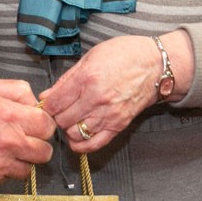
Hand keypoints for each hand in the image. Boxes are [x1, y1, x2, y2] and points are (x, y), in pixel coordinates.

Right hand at [0, 77, 55, 186]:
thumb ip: (17, 90)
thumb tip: (35, 102)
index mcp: (11, 116)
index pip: (48, 127)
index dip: (43, 123)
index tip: (35, 123)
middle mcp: (8, 142)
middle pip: (45, 152)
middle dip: (38, 143)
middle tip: (26, 137)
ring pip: (29, 169)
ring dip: (23, 160)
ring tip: (8, 149)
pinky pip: (8, 179)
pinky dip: (5, 170)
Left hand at [39, 31, 192, 152]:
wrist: (155, 65)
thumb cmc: (124, 55)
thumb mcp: (91, 56)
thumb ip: (67, 78)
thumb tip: (47, 95)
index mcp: (87, 78)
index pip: (54, 103)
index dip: (46, 104)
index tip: (47, 102)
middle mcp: (96, 99)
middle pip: (62, 120)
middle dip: (56, 116)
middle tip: (58, 109)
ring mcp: (108, 115)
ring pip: (75, 134)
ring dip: (68, 128)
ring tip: (70, 118)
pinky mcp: (118, 126)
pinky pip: (94, 144)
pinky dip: (82, 145)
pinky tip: (78, 136)